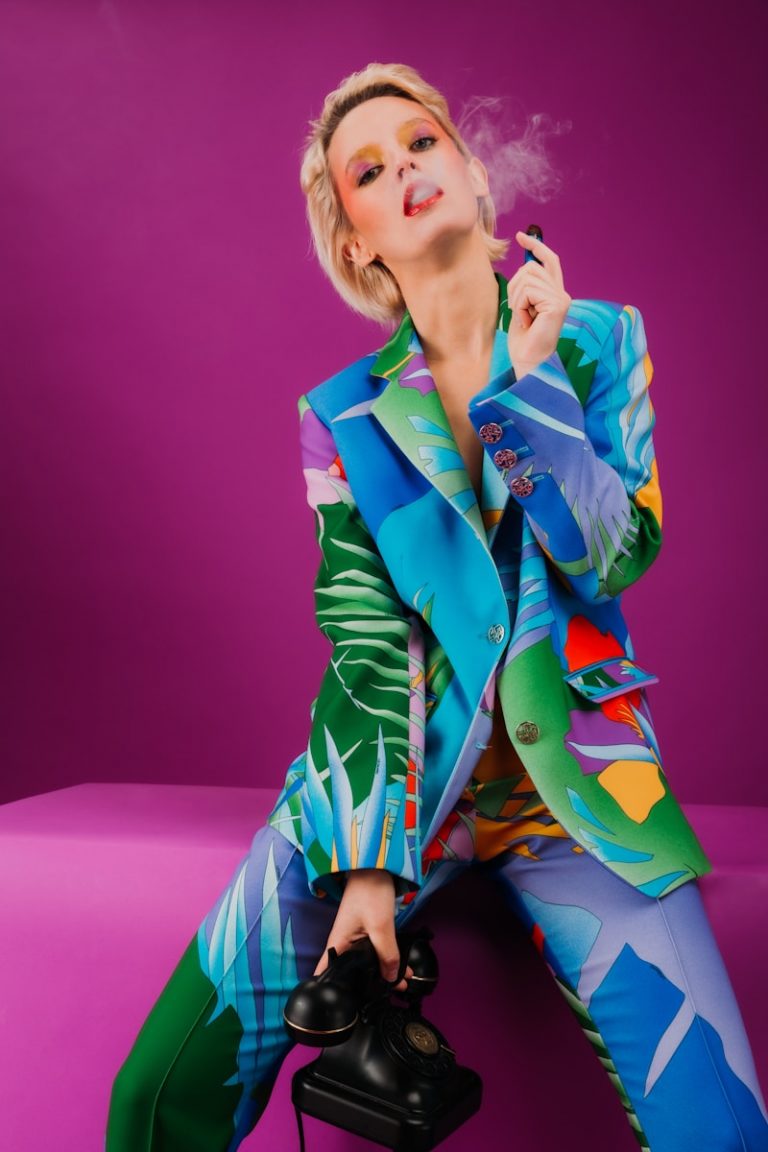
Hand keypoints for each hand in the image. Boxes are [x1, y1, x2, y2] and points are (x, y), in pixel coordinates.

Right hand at [313, 868, 413, 992]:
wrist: (375, 868)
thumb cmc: (369, 893)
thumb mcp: (381, 927)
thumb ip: (386, 954)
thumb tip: (390, 978)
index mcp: (338, 945)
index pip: (328, 976)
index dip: (335, 994)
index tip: (348, 1009)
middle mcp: (343, 945)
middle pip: (353, 973)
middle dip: (370, 986)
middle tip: (390, 995)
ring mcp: (354, 939)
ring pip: (367, 964)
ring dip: (383, 973)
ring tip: (402, 984)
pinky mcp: (365, 933)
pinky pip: (374, 953)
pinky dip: (386, 961)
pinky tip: (401, 968)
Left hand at [506, 230, 571, 379]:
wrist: (528, 362)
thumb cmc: (523, 340)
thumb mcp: (521, 306)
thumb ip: (525, 285)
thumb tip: (525, 258)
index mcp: (555, 293)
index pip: (549, 260)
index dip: (535, 245)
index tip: (520, 236)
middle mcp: (562, 293)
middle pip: (531, 267)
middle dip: (515, 286)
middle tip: (518, 310)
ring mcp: (561, 299)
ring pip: (527, 277)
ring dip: (516, 299)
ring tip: (523, 318)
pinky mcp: (557, 305)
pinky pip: (528, 291)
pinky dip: (520, 306)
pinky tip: (526, 322)